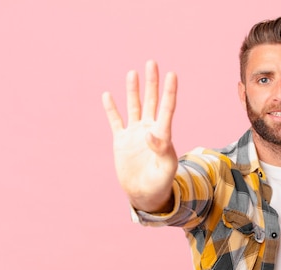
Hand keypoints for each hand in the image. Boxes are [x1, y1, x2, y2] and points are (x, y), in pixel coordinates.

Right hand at [102, 60, 177, 211]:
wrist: (145, 194)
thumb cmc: (161, 183)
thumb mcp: (166, 168)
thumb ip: (162, 149)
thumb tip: (151, 133)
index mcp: (163, 135)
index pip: (166, 108)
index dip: (169, 91)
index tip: (172, 74)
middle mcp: (149, 130)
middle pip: (151, 101)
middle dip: (152, 83)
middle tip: (152, 63)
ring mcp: (135, 134)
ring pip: (134, 107)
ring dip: (133, 90)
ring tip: (133, 73)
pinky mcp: (121, 141)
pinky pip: (115, 121)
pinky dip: (111, 109)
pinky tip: (108, 95)